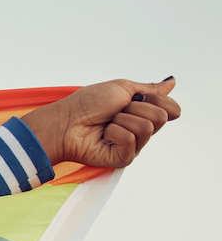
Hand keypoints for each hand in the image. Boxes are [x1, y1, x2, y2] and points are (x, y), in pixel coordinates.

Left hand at [22, 78, 180, 168]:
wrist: (67, 121)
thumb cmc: (89, 103)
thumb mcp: (124, 88)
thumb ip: (151, 89)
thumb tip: (172, 82)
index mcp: (144, 114)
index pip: (171, 109)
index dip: (153, 99)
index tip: (132, 98)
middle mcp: (142, 131)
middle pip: (161, 117)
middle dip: (136, 108)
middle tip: (114, 112)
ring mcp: (133, 146)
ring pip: (147, 128)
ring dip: (123, 119)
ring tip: (107, 124)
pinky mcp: (123, 159)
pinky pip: (131, 139)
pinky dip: (115, 132)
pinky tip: (103, 136)